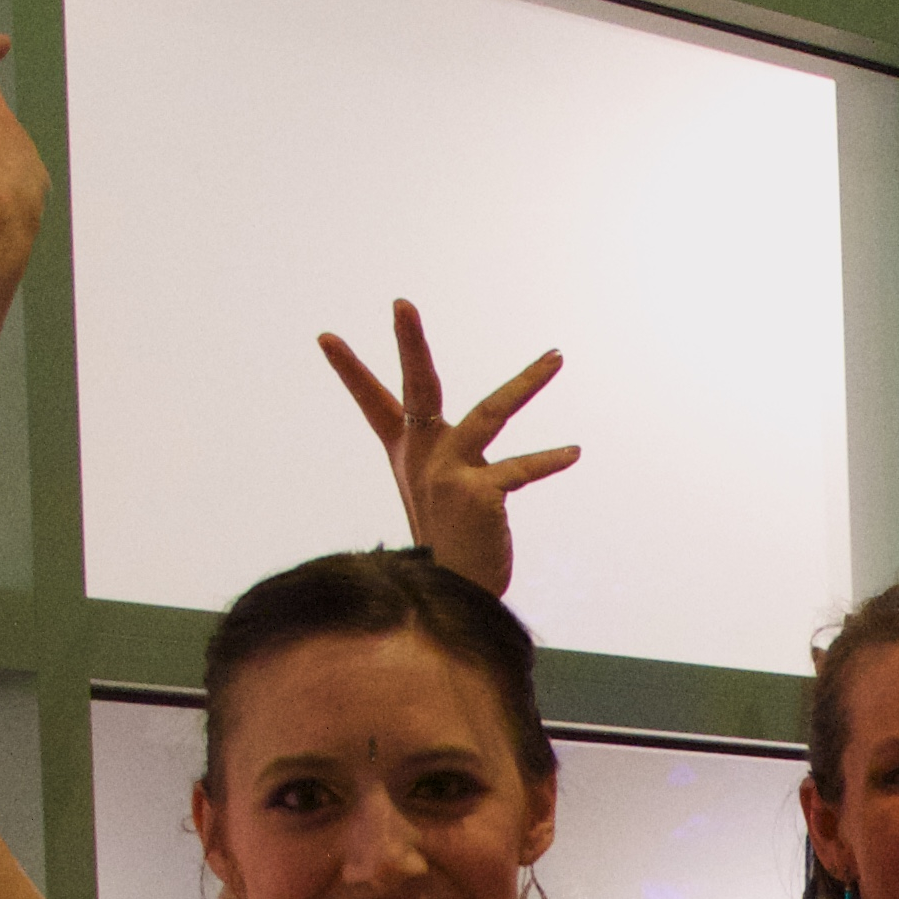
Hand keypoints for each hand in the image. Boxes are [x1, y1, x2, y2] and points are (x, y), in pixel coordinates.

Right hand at [318, 302, 575, 597]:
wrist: (455, 596)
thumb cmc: (453, 551)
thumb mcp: (443, 501)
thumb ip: (454, 471)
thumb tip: (479, 469)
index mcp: (409, 456)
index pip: (375, 404)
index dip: (351, 372)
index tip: (326, 336)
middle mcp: (425, 457)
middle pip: (418, 388)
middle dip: (410, 343)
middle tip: (401, 303)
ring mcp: (449, 472)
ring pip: (491, 412)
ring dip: (527, 382)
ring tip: (557, 357)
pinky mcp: (478, 491)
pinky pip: (521, 469)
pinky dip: (549, 461)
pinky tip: (573, 453)